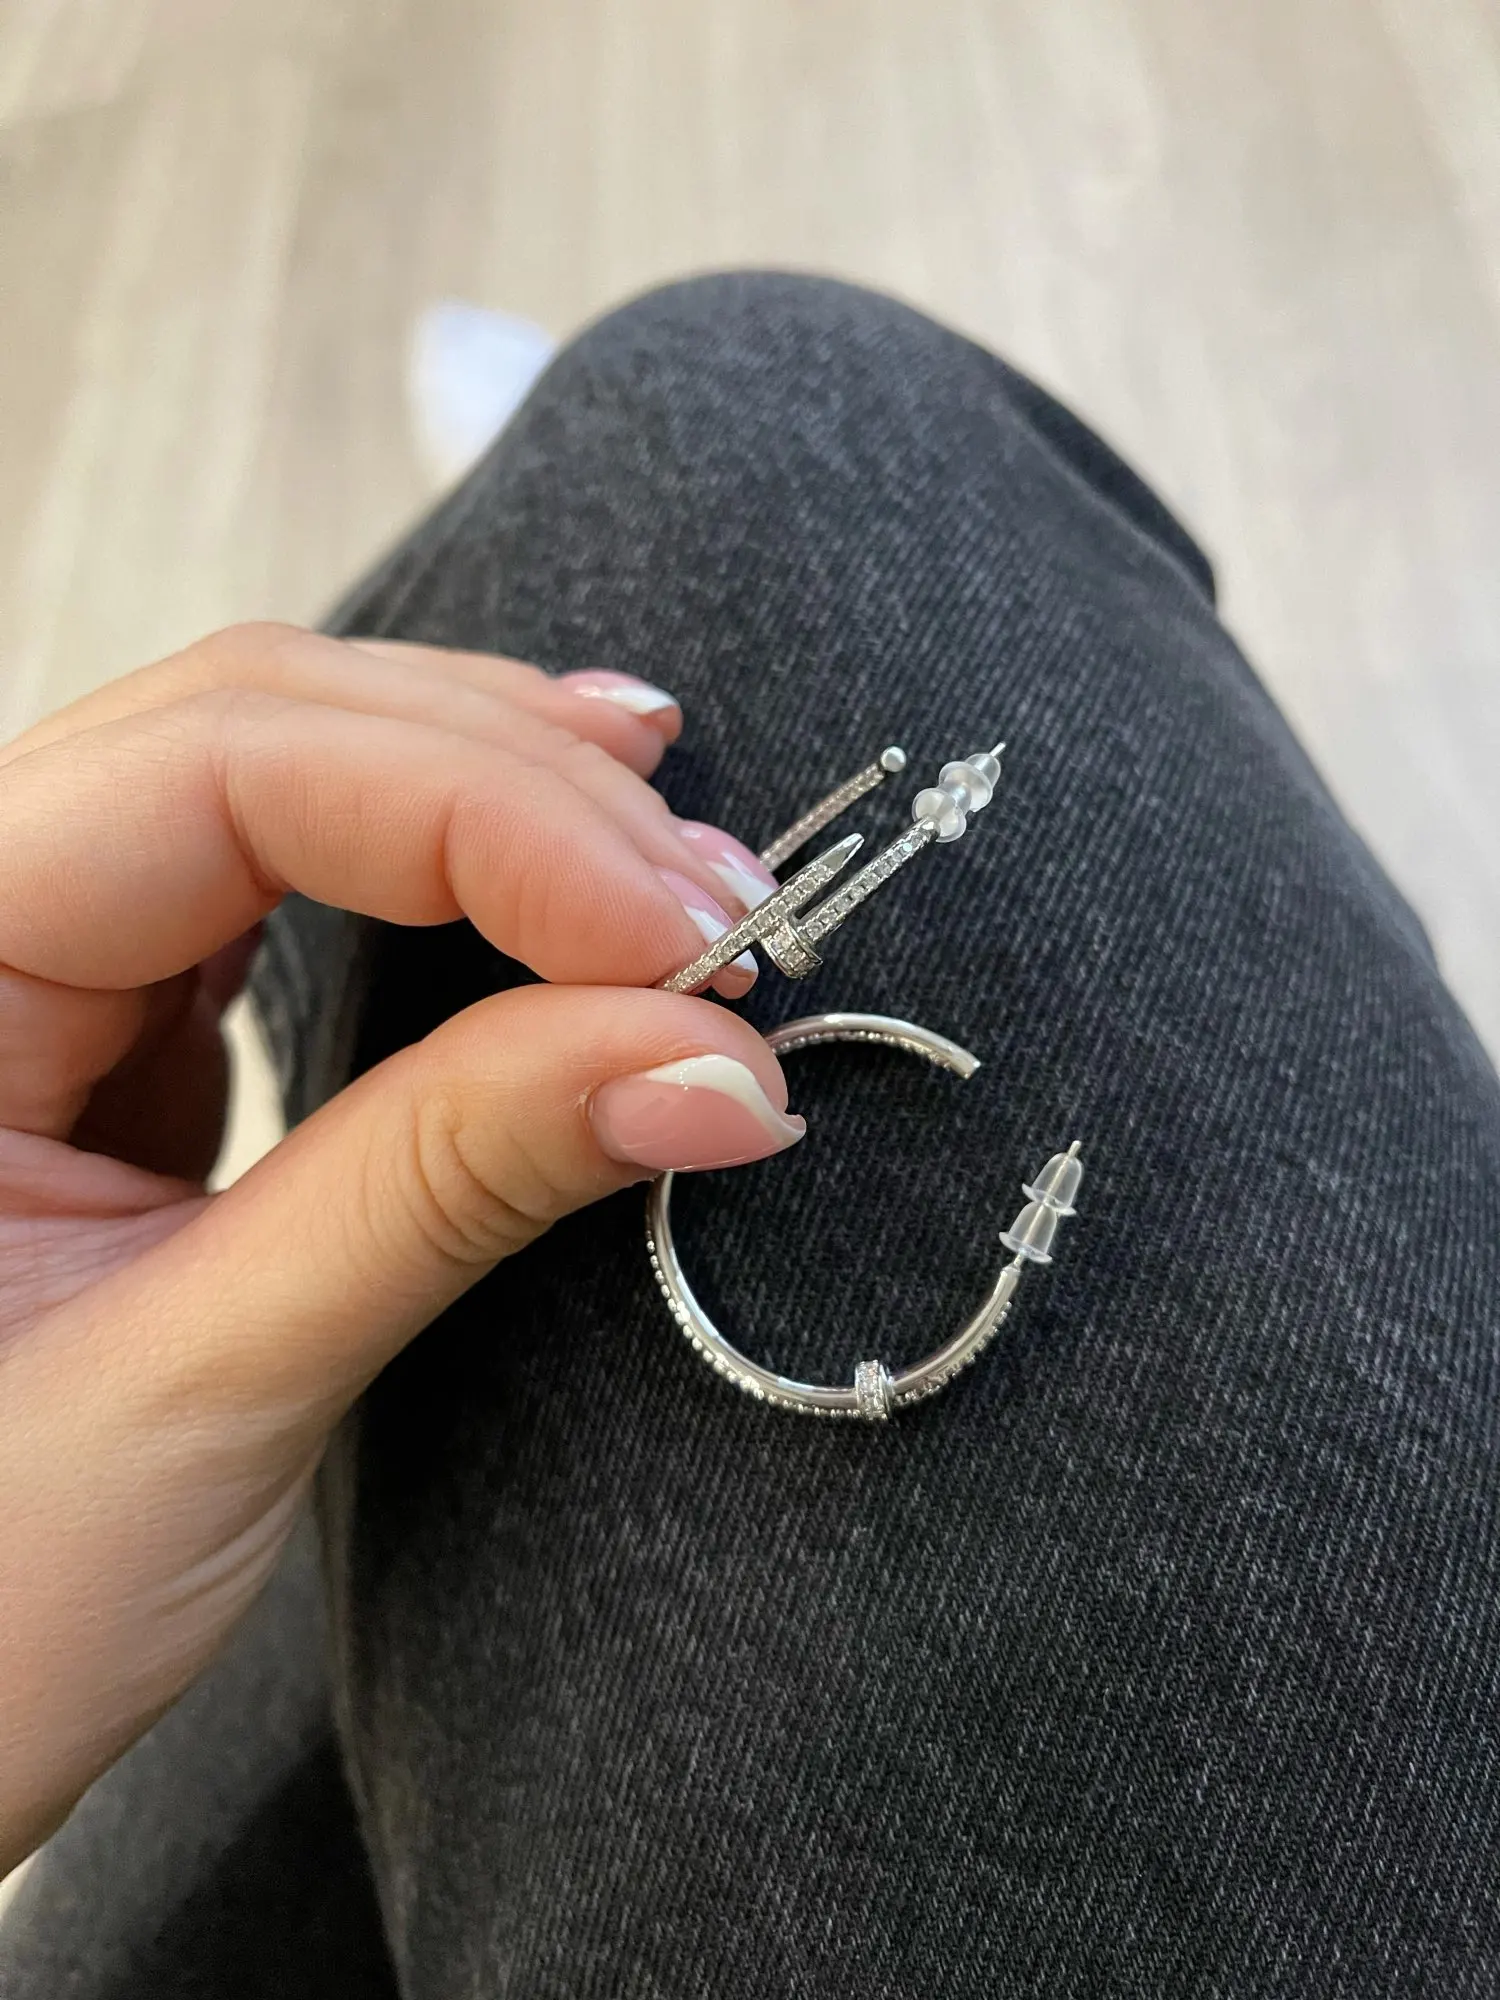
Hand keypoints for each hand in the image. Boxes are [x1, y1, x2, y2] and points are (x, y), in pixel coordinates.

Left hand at [0, 624, 799, 1871]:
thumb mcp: (200, 1390)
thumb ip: (450, 1185)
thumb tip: (713, 1066)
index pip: (224, 771)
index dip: (485, 819)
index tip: (683, 943)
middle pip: (258, 728)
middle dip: (514, 790)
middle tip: (719, 910)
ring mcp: (37, 967)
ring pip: (279, 770)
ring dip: (492, 796)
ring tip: (670, 867)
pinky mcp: (111, 1031)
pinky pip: (285, 877)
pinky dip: (444, 867)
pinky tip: (554, 868)